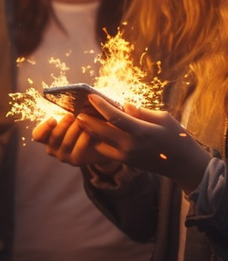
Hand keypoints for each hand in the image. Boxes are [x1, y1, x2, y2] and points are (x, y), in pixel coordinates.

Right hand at [32, 112, 111, 166]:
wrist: (97, 141)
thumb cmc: (80, 124)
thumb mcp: (70, 117)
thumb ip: (65, 112)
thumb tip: (66, 100)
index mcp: (46, 137)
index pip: (38, 135)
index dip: (44, 128)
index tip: (52, 119)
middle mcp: (52, 148)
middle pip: (54, 137)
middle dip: (63, 125)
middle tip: (71, 115)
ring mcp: (63, 156)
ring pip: (67, 143)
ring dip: (75, 130)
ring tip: (83, 120)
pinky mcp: (76, 161)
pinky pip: (78, 148)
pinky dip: (84, 138)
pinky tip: (90, 131)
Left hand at [75, 94, 211, 192]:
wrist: (184, 164)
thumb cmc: (176, 137)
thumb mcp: (163, 118)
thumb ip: (141, 112)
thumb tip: (123, 105)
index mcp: (141, 131)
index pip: (114, 117)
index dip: (100, 105)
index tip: (90, 96)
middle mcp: (131, 145)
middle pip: (101, 130)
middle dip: (87, 119)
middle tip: (76, 110)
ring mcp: (127, 155)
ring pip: (99, 142)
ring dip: (89, 131)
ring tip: (81, 120)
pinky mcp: (126, 162)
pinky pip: (105, 152)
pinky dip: (97, 142)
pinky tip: (92, 133)